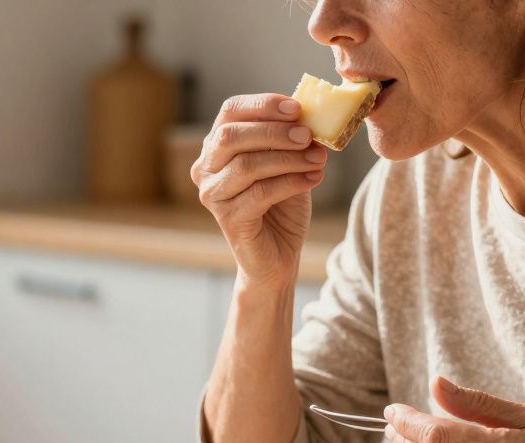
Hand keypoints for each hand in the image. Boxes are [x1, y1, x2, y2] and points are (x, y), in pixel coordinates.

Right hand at [192, 94, 327, 290]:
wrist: (278, 255)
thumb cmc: (281, 206)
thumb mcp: (287, 163)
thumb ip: (290, 139)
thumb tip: (310, 115)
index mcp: (217, 146)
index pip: (230, 111)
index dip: (263, 105)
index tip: (297, 108)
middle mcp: (206, 168)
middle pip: (231, 136)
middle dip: (273, 131)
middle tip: (308, 135)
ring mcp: (213, 195)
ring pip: (246, 165)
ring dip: (287, 158)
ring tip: (318, 159)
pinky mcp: (228, 219)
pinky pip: (260, 193)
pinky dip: (290, 182)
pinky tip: (313, 178)